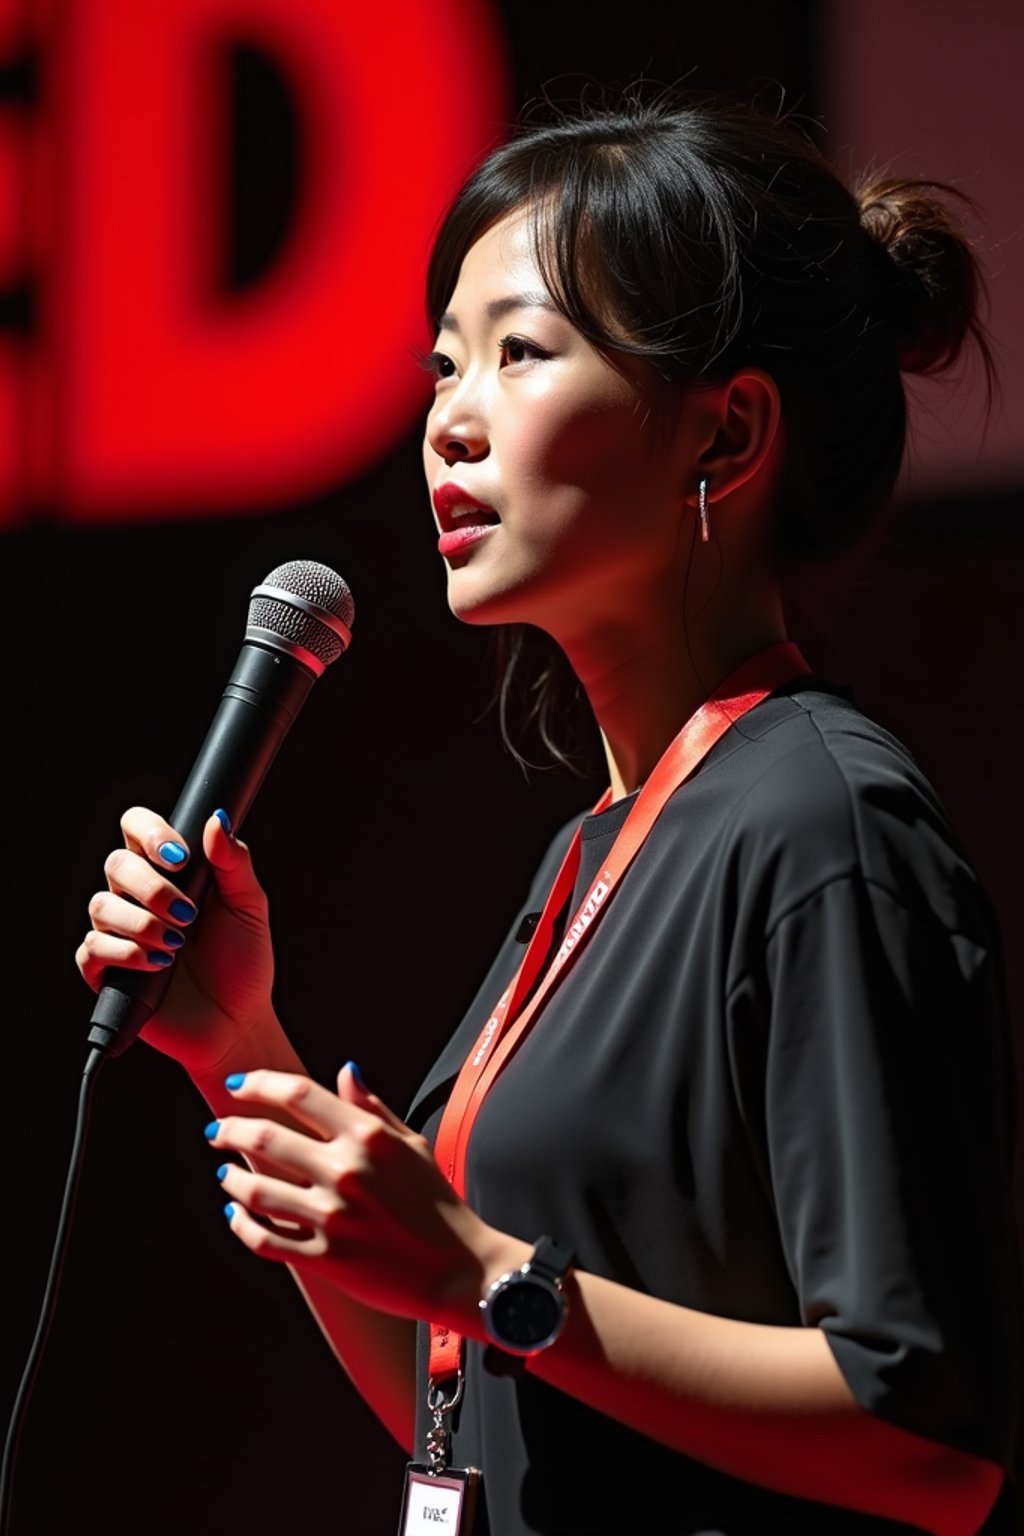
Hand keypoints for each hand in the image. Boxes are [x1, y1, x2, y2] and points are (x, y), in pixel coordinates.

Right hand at [76, 806, 277, 1075]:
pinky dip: (126, 954)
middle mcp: (138, 897)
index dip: (150, 833)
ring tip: (177, 946)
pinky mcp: (106, 971)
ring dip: (142, 924)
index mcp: (170, 872)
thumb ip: (233, 862)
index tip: (181, 858)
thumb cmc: (244, 962)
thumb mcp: (249, 906)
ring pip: (100, 906)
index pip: (137, 829)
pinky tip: (158, 965)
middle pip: (116, 864)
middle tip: (188, 914)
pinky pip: (92, 949)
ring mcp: (119, 933)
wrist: (237, 1021)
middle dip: (152, 888)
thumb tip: (216, 820)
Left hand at [208, 1064, 499, 1326]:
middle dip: (229, 1129)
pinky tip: (235, 1213)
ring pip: (256, 1190)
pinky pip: (265, 1240)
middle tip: (215, 1129)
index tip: (237, 1084)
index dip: (259, 1083)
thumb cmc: (437, 1203)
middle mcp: (347, 1171)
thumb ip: (373, 1107)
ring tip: (223, 1172)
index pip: (299, 1093)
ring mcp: (333, 1217)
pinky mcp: (326, 1259)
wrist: (458, 1268)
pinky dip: (241, 1225)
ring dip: (229, 1177)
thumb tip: (343, 1071)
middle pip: (265, 1137)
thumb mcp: (412, 1144)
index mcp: (368, 1136)